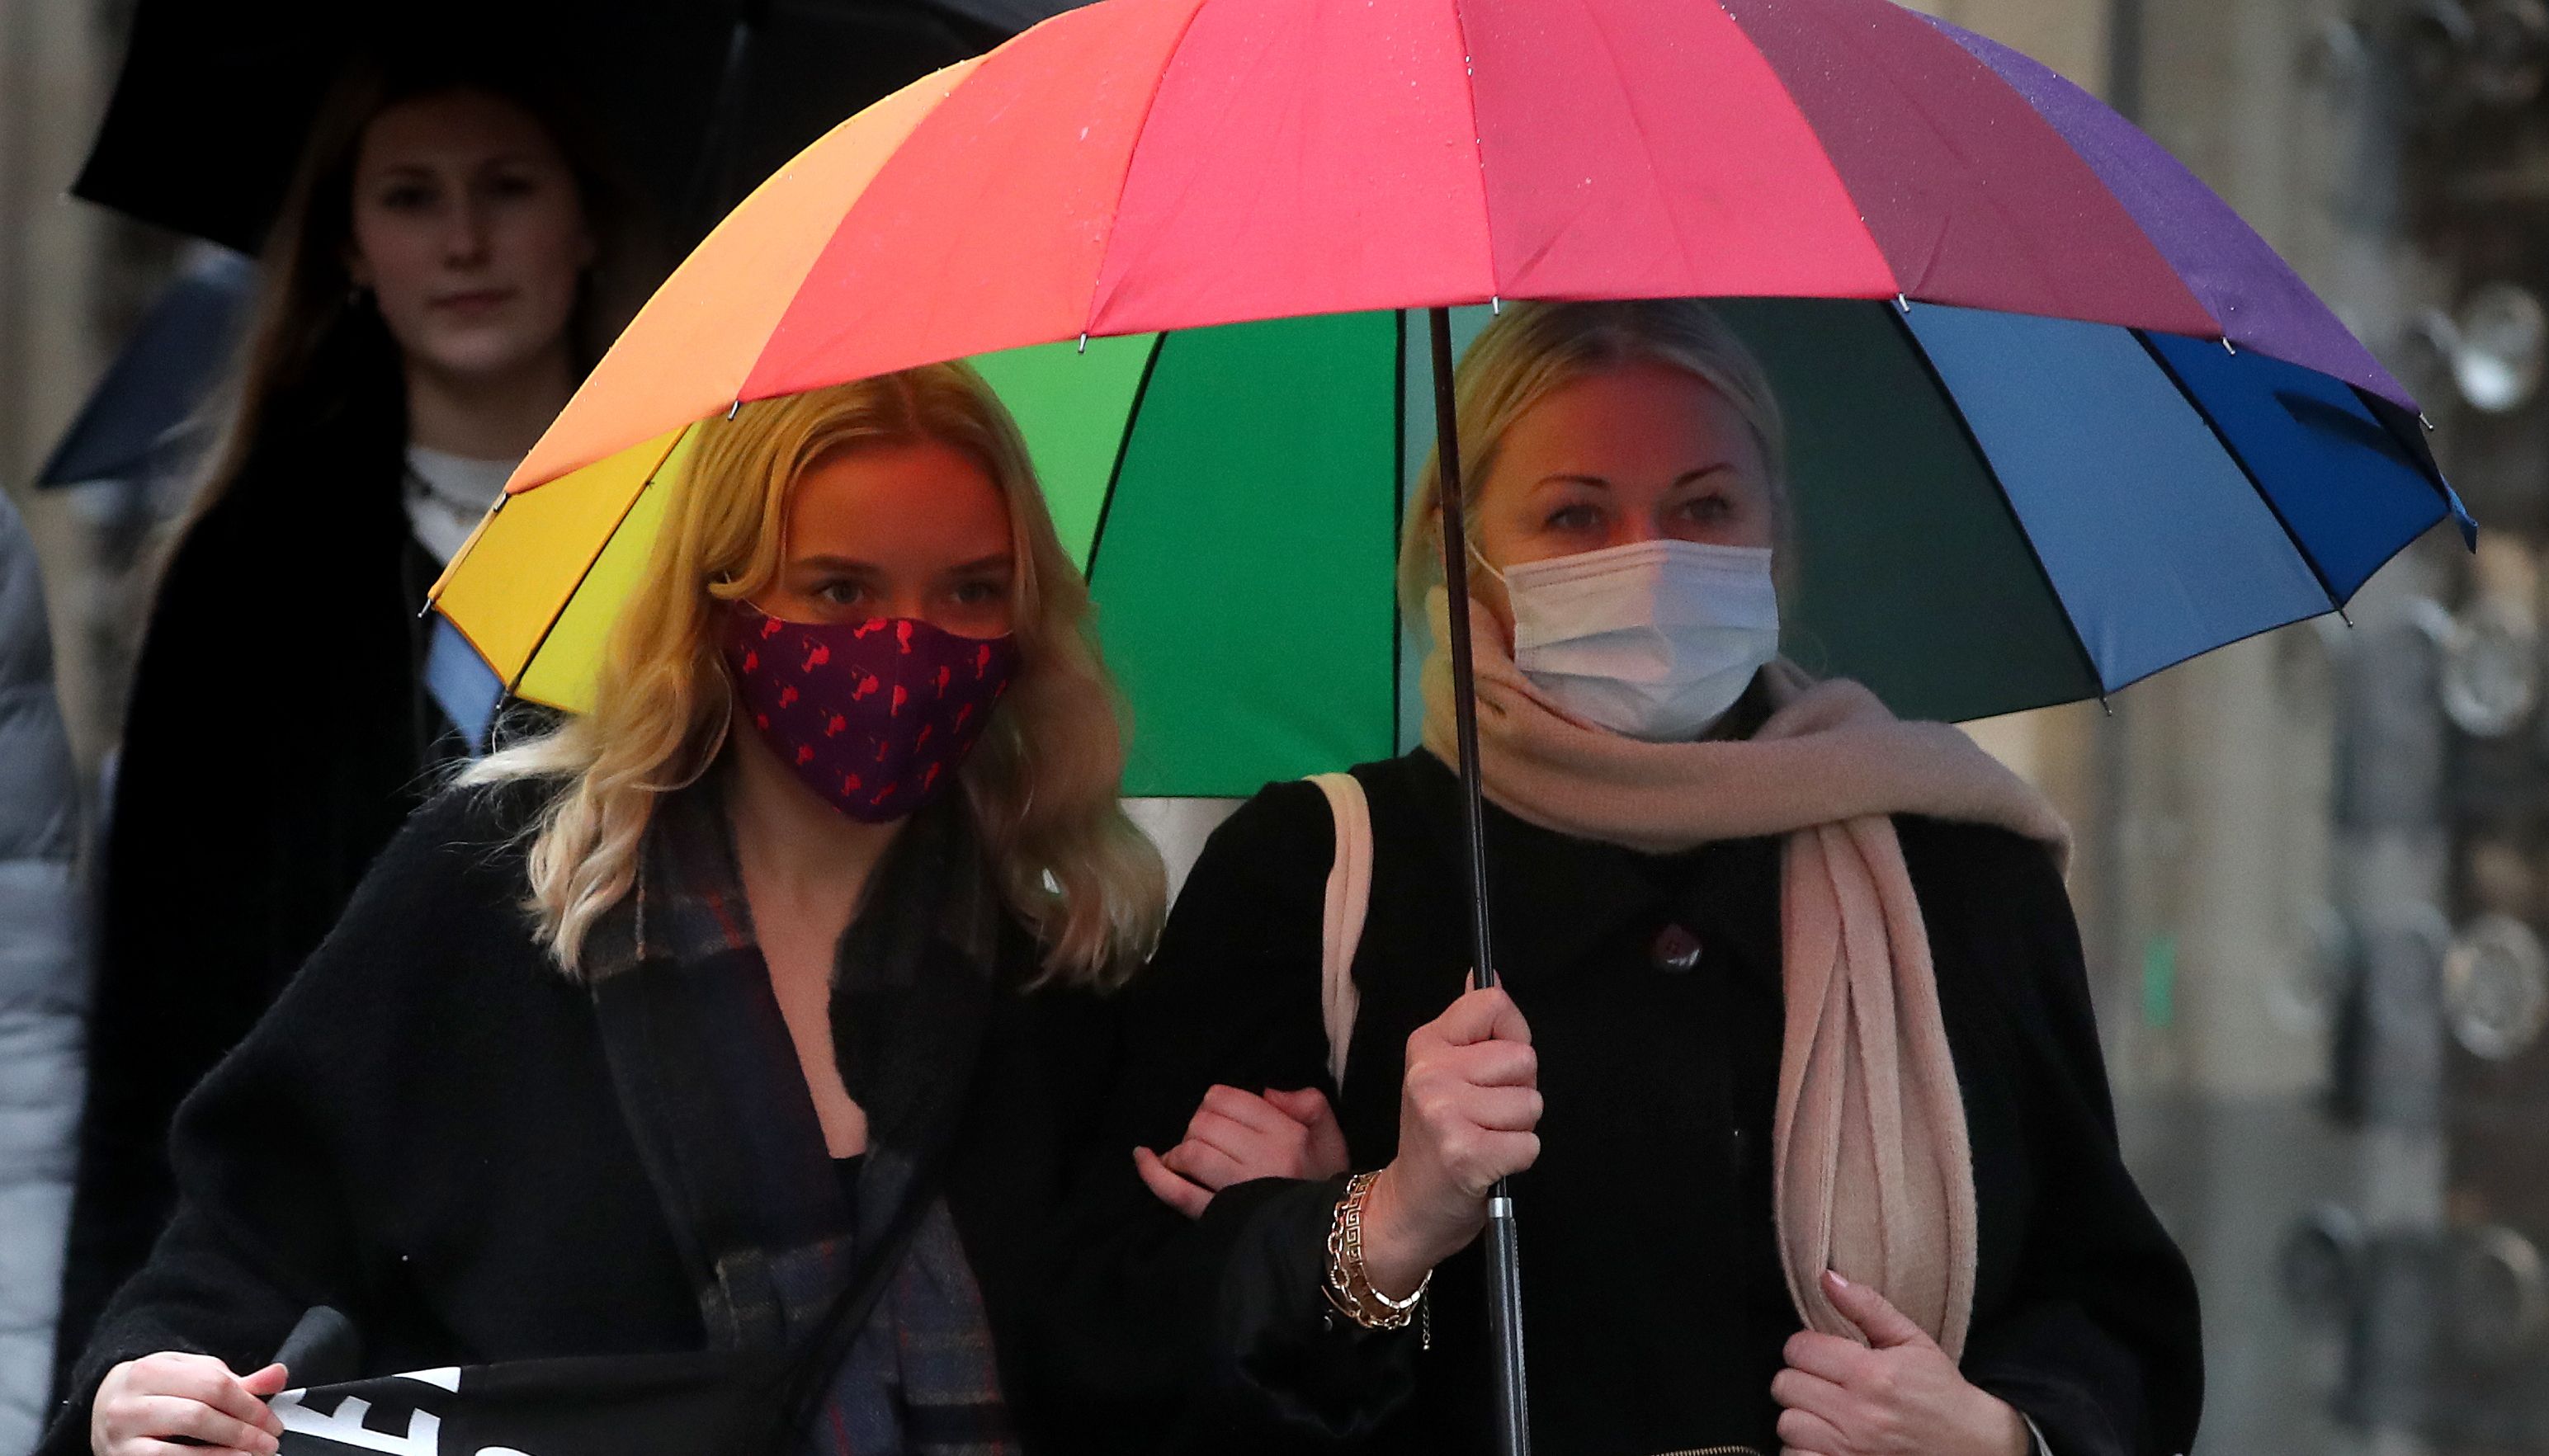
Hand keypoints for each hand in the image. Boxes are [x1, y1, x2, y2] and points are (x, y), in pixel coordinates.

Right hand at [92, 1351, 288, 1455]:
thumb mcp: (190, 1373)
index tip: (273, 1421)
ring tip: (254, 1454)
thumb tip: (280, 1375)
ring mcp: (122, 1433)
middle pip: (199, 1414)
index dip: (250, 1405)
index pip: (213, 1385)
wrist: (102, 1406)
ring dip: (226, 1452)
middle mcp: (131, 1401)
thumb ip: (236, 1379)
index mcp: (151, 1370)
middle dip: (243, 1430)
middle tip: (270, 1441)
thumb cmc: (157, 1389)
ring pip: (182, 1444)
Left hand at [1135, 1085, 1349, 1217]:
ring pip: (1191, 1152)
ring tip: (1189, 1159)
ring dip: (1182, 1150)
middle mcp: (1263, 1160)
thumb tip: (1266, 1092)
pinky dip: (1153, 1174)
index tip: (1225, 1119)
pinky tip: (1143, 1156)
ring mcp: (1238, 1192)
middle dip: (1199, 1126)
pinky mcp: (1218, 1218)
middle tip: (1211, 1141)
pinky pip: (1176, 1192)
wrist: (1329, 1238)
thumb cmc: (1324, 1182)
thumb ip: (1306, 1101)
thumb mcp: (1330, 1135)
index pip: (1228, 1099)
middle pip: (1205, 1123)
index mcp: (1289, 1135)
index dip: (1218, 1104)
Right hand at [1358, 983, 1540, 1298]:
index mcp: (1427, 1043)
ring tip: (1485, 1137)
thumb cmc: (1438, 1136)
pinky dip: (1518, 1158)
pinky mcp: (1465, 1153)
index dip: (1511, 1036)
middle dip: (1518, 1089)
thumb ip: (1472, 1024)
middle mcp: (1430, 1072)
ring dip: (1518, 1127)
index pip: (1495, 1003)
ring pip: (1531, 1103)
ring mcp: (1444, 1113)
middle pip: (1524, 1058)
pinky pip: (1529, 1144)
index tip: (1491, 1066)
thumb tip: (1489, 972)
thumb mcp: (1444, 1070)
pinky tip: (1489, 1162)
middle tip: (1485, 1113)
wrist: (1411, 1205)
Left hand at [1771, 1271, 2029, 1455]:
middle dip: (1801, 1380)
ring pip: (1787, 1423)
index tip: (1821, 1354)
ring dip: (1801, 1417)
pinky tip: (1825, 1440)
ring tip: (1826, 1413)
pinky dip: (1803, 1449)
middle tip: (1824, 1383)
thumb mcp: (1912, 1342)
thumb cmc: (1939, 1393)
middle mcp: (1857, 1414)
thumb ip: (1867, 1306)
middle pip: (1785, 1385)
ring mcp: (1850, 1449)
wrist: (1972, 1447)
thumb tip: (1826, 1277)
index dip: (1805, 1348)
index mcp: (1871, 1374)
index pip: (1798, 1349)